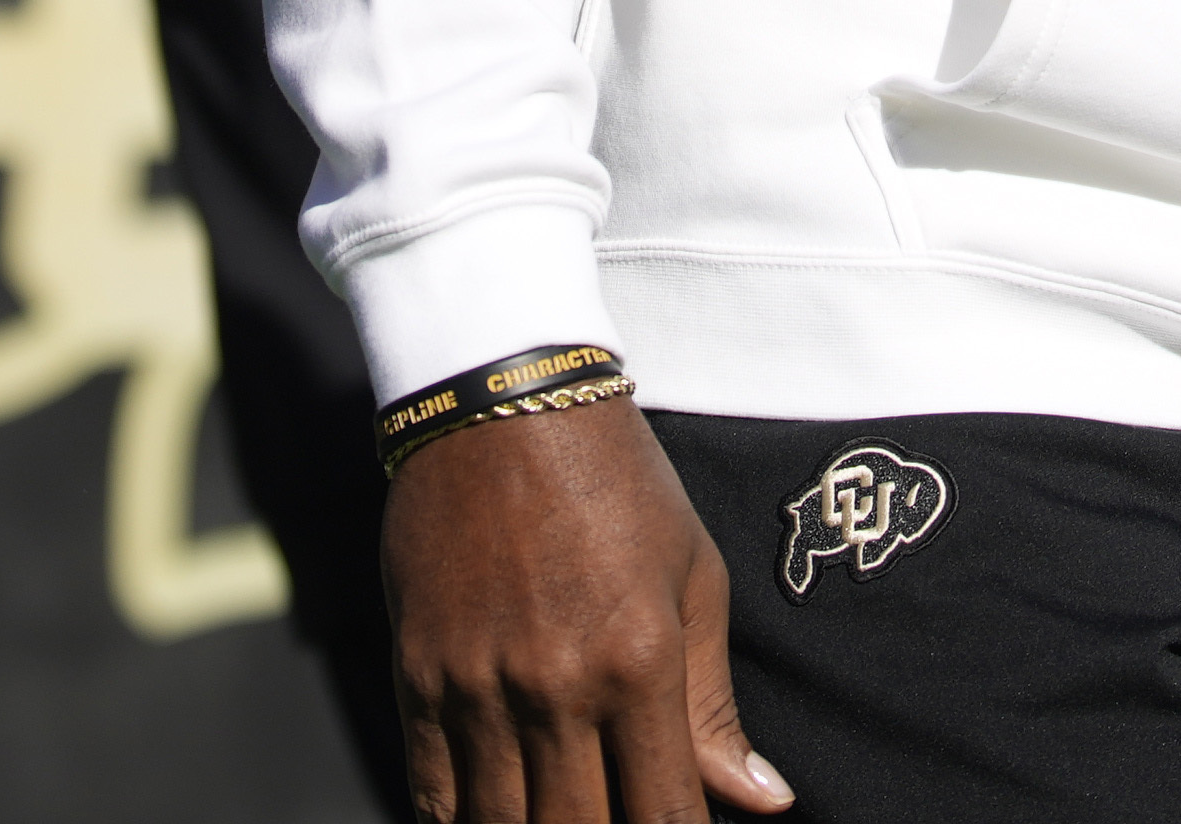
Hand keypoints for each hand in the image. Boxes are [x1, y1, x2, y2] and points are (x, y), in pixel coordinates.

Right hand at [382, 399, 786, 823]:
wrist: (501, 398)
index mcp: (638, 663)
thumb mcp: (691, 576)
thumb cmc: (615, 481)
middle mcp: (555, 687)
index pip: (662, 816)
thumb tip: (762, 802)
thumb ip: (714, 702)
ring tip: (557, 823)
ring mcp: (478, 687)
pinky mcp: (418, 676)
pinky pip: (433, 795)